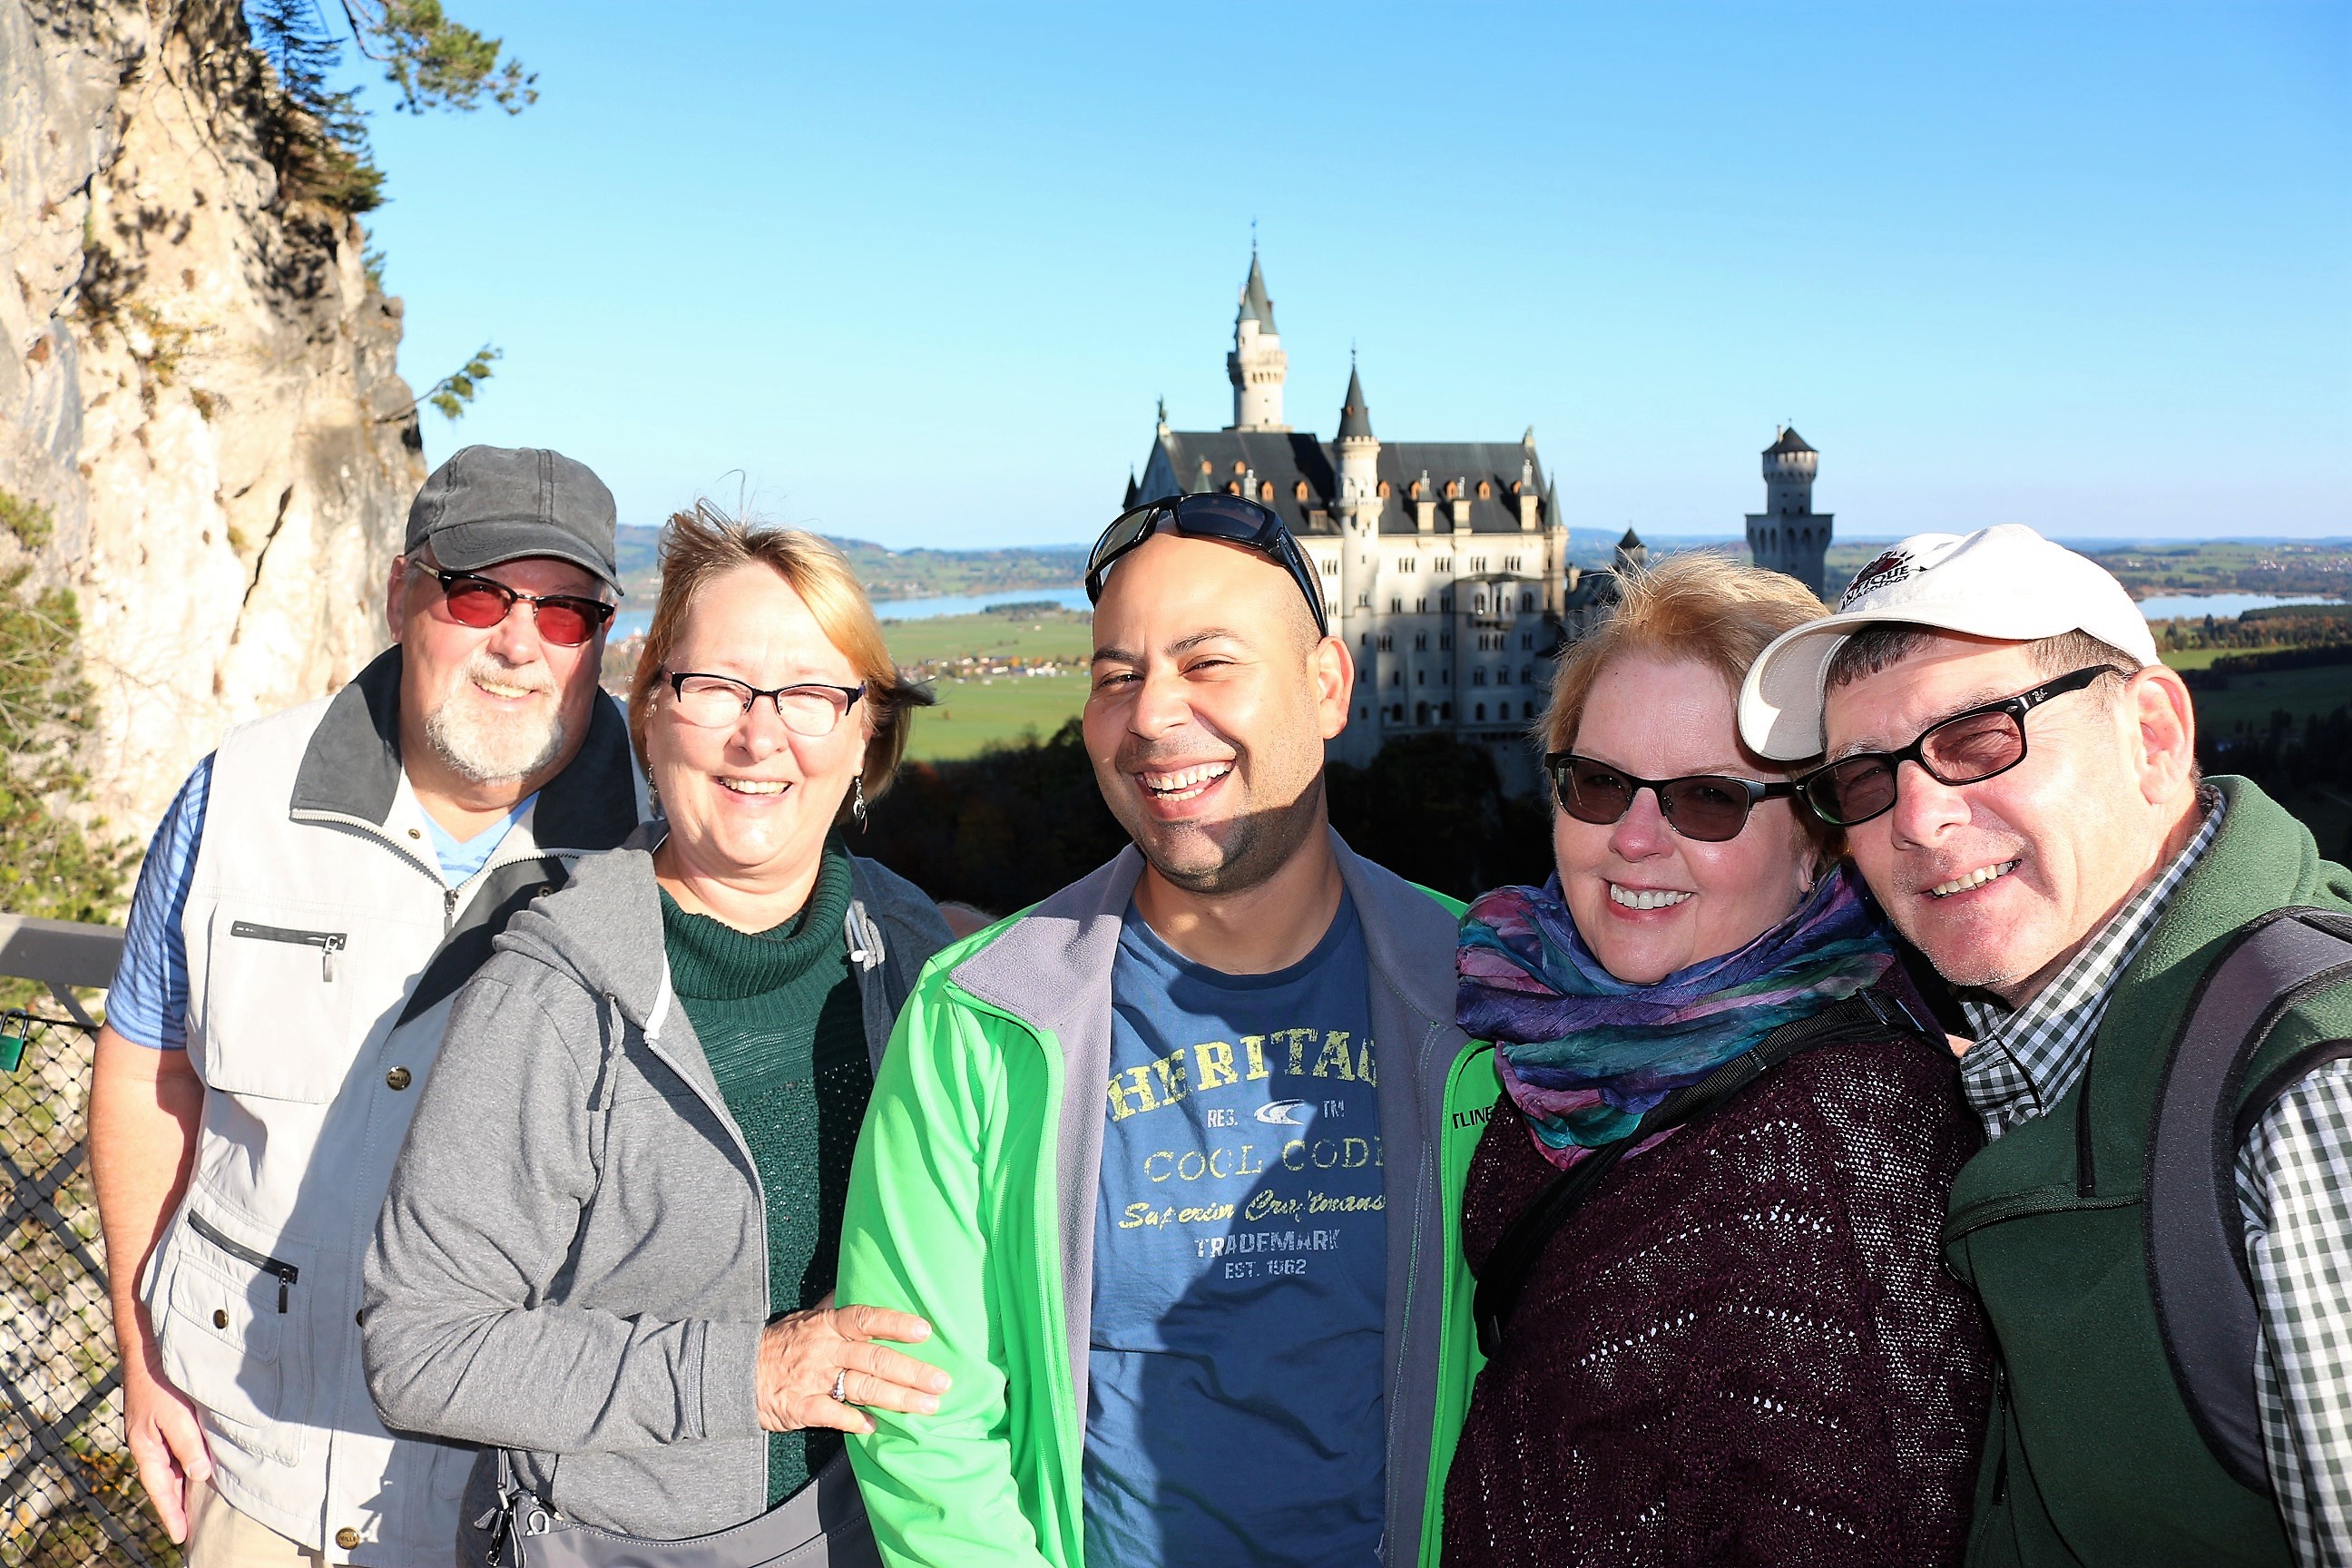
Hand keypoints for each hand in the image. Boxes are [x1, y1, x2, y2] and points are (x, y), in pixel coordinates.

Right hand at [121, 1344, 210, 1541]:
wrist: (149, 1348)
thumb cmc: (160, 1381)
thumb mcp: (174, 1415)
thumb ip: (187, 1445)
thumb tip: (200, 1476)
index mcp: (145, 1448)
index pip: (160, 1489)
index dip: (171, 1514)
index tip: (181, 1538)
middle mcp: (150, 1443)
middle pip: (167, 1481)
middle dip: (178, 1505)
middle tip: (192, 1529)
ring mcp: (157, 1431)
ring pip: (174, 1465)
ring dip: (186, 1484)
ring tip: (200, 1505)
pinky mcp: (167, 1418)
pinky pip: (179, 1448)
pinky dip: (189, 1462)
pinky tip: (203, 1466)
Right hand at [756, 1300, 948, 1435]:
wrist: (733, 1372)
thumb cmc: (779, 1344)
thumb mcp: (805, 1317)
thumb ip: (834, 1306)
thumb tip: (858, 1282)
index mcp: (827, 1325)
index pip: (866, 1319)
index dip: (896, 1324)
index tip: (926, 1330)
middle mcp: (825, 1350)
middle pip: (875, 1359)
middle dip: (913, 1372)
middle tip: (943, 1382)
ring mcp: (813, 1380)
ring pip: (863, 1388)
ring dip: (898, 1399)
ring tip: (928, 1407)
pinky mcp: (801, 1407)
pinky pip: (833, 1415)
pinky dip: (855, 1421)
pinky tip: (876, 1427)